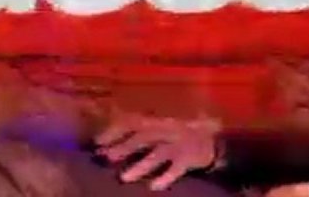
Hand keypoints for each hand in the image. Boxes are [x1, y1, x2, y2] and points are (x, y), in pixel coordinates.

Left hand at [94, 113, 219, 190]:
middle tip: (106, 158)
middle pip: (142, 138)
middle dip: (123, 148)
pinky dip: (165, 177)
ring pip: (157, 154)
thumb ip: (138, 136)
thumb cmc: (177, 135)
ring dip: (140, 166)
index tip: (97, 142)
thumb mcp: (158, 129)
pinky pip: (176, 169)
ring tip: (125, 178)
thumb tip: (108, 146)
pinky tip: (153, 187)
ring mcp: (178, 143)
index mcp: (156, 121)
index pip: (131, 122)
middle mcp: (165, 129)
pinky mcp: (189, 158)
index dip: (114, 130)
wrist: (212, 140)